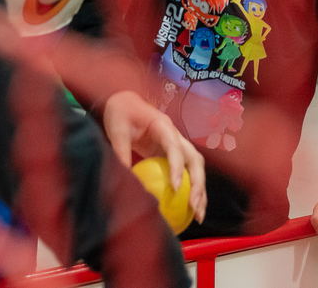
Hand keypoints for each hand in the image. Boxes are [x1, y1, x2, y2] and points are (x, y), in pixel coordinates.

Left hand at [102, 90, 206, 222]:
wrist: (125, 102)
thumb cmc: (121, 113)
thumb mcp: (117, 130)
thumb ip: (120, 151)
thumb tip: (122, 178)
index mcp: (163, 126)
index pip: (175, 148)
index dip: (177, 168)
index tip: (176, 189)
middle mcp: (176, 136)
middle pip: (195, 160)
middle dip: (198, 183)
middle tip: (193, 206)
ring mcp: (177, 145)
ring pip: (196, 167)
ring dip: (200, 190)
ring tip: (197, 215)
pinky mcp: (173, 155)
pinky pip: (186, 172)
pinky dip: (190, 190)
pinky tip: (186, 211)